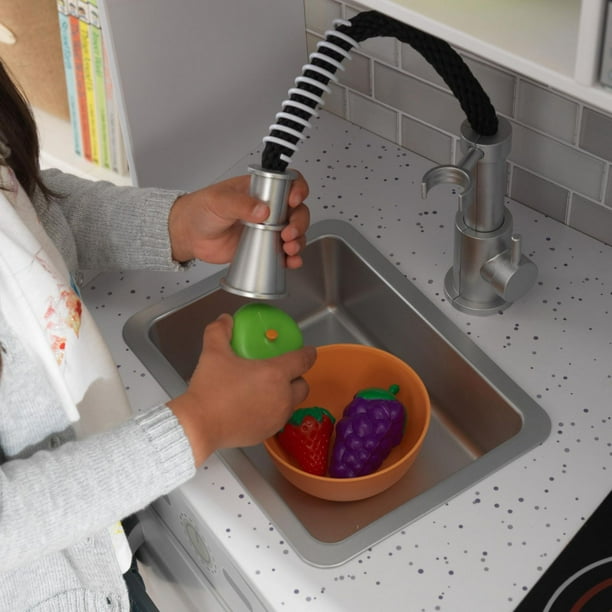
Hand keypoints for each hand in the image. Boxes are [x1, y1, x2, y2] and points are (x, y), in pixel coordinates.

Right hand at [167, 314, 315, 466]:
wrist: (199, 426)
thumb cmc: (210, 391)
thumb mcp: (213, 353)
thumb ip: (220, 331)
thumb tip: (224, 321)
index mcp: (275, 374)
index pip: (303, 360)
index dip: (308, 353)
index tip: (307, 351)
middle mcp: (282, 397)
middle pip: (303, 385)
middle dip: (296, 378)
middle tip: (280, 372)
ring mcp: (276, 417)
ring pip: (291, 404)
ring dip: (285, 396)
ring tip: (266, 390)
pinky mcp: (267, 433)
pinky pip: (277, 419)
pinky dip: (272, 412)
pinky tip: (254, 407)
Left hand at [168, 172, 309, 266]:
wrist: (189, 236)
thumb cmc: (200, 210)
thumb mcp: (219, 201)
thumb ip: (241, 204)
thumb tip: (262, 210)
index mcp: (259, 189)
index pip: (288, 182)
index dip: (297, 189)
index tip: (294, 200)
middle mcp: (268, 208)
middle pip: (297, 211)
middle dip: (299, 222)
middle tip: (287, 232)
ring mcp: (267, 229)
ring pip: (295, 232)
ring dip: (298, 240)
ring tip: (288, 247)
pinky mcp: (264, 247)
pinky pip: (284, 252)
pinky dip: (292, 258)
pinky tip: (291, 261)